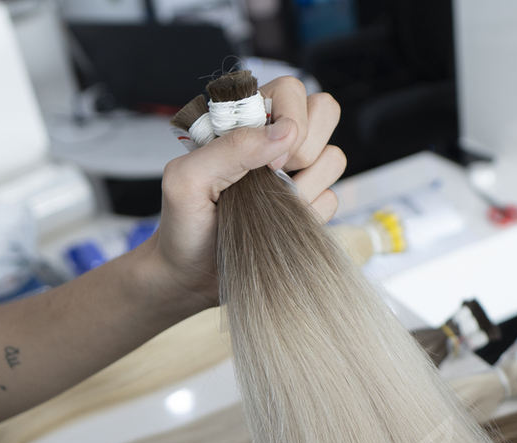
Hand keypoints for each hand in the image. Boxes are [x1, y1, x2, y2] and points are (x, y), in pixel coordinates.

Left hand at [147, 76, 345, 311]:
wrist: (192, 277)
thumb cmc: (182, 226)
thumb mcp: (188, 180)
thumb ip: (231, 147)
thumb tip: (287, 132)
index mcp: (244, 121)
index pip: (291, 90)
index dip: (290, 119)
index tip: (268, 161)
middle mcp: (275, 142)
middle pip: (324, 112)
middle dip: (307, 149)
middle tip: (276, 177)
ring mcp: (295, 175)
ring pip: (334, 158)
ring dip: (308, 187)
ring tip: (273, 207)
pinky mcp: (308, 208)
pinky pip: (332, 200)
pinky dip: (310, 215)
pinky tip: (281, 225)